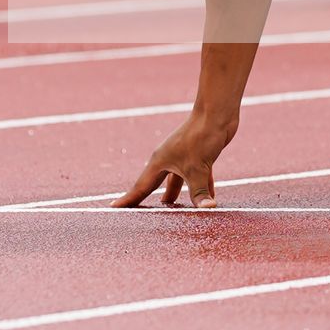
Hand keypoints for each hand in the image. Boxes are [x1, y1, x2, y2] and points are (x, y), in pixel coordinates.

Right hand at [112, 112, 235, 209]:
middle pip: (156, 185)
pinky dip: (202, 189)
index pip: (140, 187)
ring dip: (177, 197)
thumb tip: (208, 209)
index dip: (128, 199)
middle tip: (140, 217)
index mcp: (159, 162)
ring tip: (174, 214)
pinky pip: (198, 177)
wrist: (216, 112)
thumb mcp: (198, 168)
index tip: (113, 209)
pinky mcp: (199, 156)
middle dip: (150, 201)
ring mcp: (183, 157)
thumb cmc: (200, 136)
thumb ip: (199, 192)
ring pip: (177, 182)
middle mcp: (168, 160)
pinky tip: (208, 201)